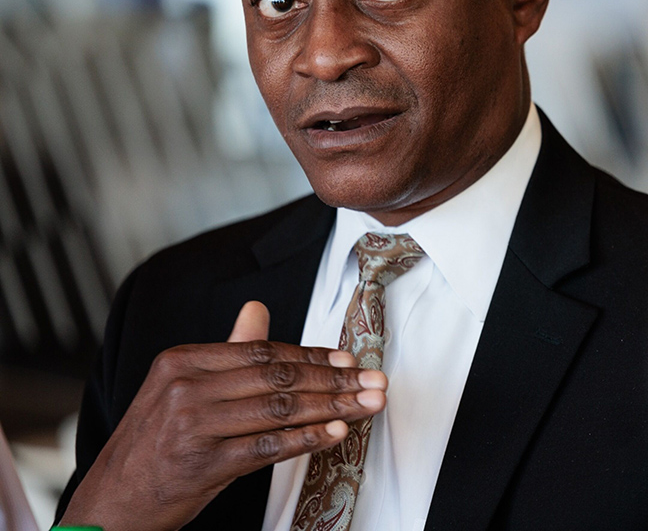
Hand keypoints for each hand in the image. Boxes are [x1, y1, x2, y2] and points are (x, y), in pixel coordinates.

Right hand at [60, 301, 386, 530]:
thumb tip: (257, 309)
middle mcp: (186, 388)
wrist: (110, 502)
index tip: (349, 361)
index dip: (312, 357)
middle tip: (373, 381)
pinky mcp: (203, 464)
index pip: (263, 352)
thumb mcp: (181, 388)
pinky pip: (267, 446)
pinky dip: (306, 439)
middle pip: (277, 378)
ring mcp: (193, 426)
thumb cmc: (152, 444)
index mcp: (183, 361)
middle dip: (334, 381)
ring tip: (367, 405)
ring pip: (279, 410)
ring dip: (332, 408)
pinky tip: (336, 432)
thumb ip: (227, 350)